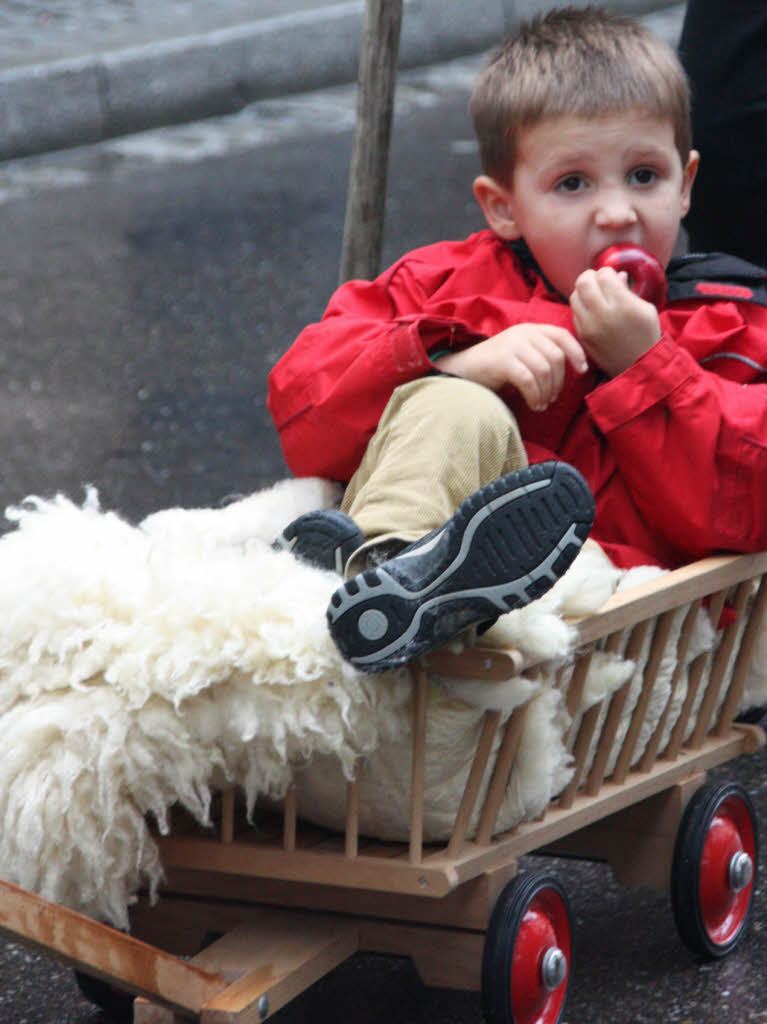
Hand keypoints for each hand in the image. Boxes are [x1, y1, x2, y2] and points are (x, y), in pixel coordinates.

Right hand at [432, 323, 587, 411]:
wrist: (461, 369)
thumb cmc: (494, 367)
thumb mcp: (520, 354)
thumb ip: (541, 354)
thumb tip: (570, 369)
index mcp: (529, 329)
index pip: (562, 335)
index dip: (576, 352)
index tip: (582, 370)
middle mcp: (522, 333)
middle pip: (556, 357)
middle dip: (559, 382)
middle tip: (552, 398)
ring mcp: (512, 345)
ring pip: (544, 370)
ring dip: (546, 392)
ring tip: (542, 404)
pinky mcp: (503, 360)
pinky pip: (529, 380)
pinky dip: (535, 396)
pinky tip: (534, 405)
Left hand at [570, 267, 660, 376]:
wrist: (637, 367)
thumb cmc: (646, 335)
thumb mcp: (646, 309)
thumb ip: (628, 290)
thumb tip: (617, 275)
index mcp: (623, 305)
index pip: (604, 275)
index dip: (608, 272)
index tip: (613, 277)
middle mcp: (603, 315)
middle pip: (584, 282)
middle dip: (591, 277)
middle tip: (598, 281)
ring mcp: (589, 327)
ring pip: (574, 296)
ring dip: (583, 291)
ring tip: (594, 295)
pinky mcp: (581, 336)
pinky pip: (574, 313)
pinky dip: (581, 307)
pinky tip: (592, 310)